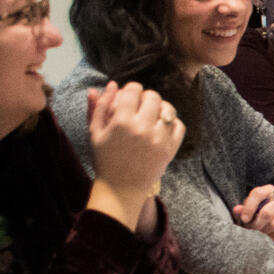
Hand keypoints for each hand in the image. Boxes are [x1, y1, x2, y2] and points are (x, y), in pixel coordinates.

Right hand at [86, 83, 181, 203]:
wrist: (120, 189)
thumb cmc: (105, 159)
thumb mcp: (95, 132)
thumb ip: (99, 106)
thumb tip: (111, 84)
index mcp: (121, 122)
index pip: (134, 90)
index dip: (132, 88)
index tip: (130, 95)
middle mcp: (142, 128)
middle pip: (153, 97)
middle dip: (146, 97)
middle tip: (140, 104)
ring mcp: (158, 139)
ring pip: (168, 109)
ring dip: (161, 108)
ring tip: (151, 114)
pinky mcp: (170, 150)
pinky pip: (179, 126)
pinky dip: (172, 122)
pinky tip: (161, 126)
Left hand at [232, 185, 273, 247]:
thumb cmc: (264, 213)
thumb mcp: (252, 210)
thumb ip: (243, 210)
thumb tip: (236, 210)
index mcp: (269, 190)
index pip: (258, 193)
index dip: (249, 208)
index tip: (244, 219)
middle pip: (267, 212)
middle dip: (257, 225)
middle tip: (252, 230)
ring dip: (265, 231)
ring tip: (260, 233)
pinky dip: (273, 235)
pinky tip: (270, 234)